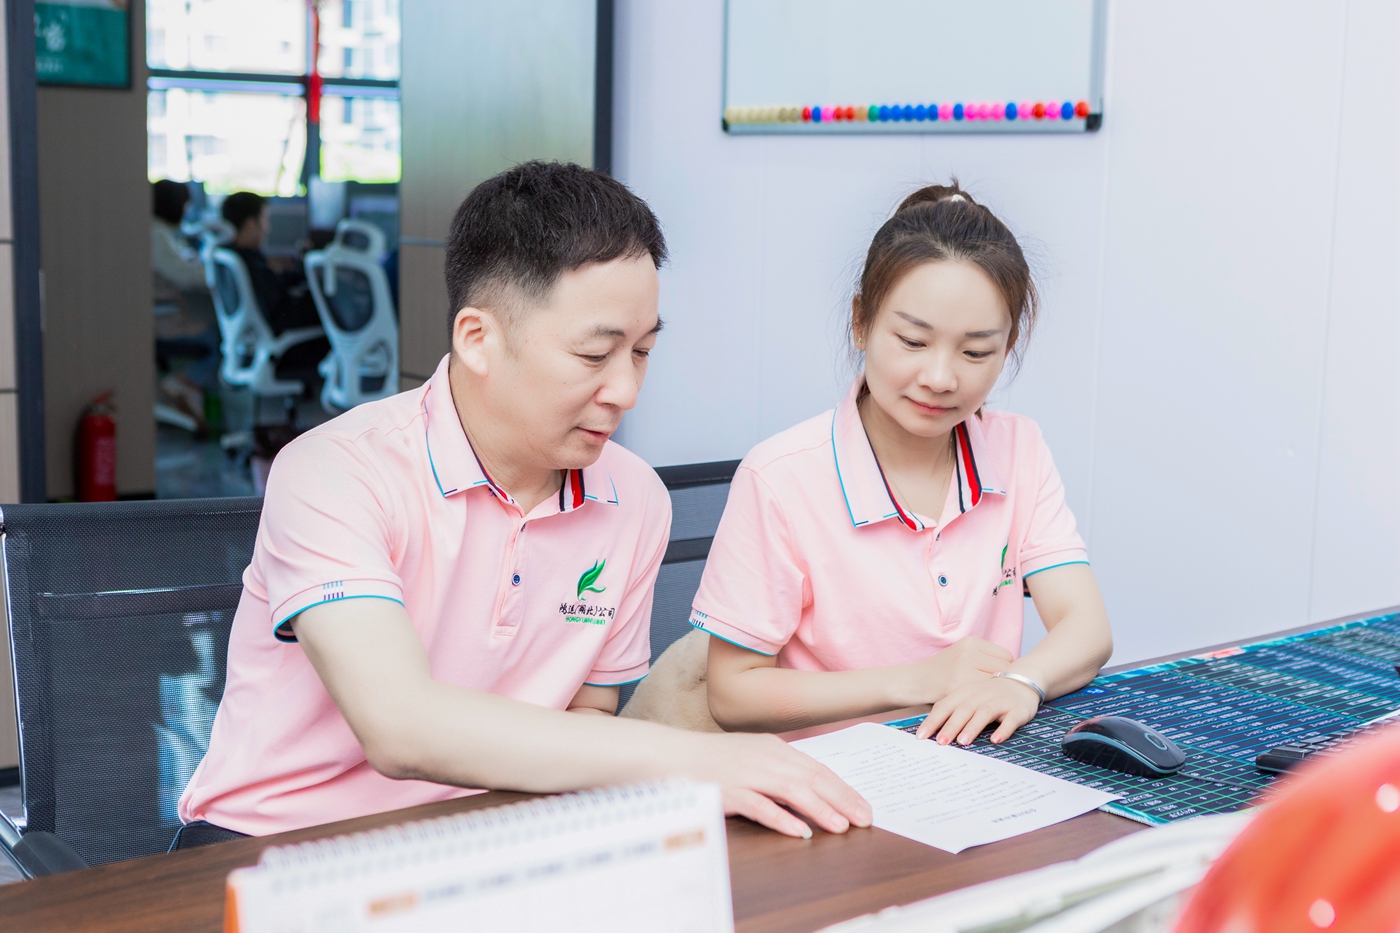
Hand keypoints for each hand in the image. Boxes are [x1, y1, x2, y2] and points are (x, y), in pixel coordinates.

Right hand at [680, 732, 871, 838]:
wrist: (665, 754)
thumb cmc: (708, 761)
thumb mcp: (748, 758)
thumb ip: (776, 772)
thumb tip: (807, 794)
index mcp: (772, 748)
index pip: (816, 768)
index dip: (842, 788)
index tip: (863, 806)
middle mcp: (763, 757)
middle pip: (811, 777)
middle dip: (842, 799)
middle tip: (864, 819)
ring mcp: (745, 772)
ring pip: (792, 790)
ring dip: (820, 809)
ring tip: (841, 826)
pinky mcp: (727, 790)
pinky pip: (760, 805)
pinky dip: (782, 818)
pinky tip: (799, 831)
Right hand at [899, 636, 1012, 706]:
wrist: (912, 682)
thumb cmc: (939, 673)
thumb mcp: (960, 656)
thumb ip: (982, 659)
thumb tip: (1011, 672)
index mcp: (971, 642)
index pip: (1006, 656)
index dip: (1006, 671)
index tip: (1001, 682)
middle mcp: (969, 652)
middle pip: (1005, 669)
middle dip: (1004, 683)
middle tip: (1001, 694)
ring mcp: (963, 668)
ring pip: (996, 684)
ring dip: (996, 694)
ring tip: (994, 701)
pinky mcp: (957, 686)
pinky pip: (982, 696)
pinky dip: (985, 703)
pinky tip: (981, 707)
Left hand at [914, 675, 1039, 743]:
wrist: (1023, 679)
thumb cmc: (990, 692)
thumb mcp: (969, 696)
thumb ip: (952, 709)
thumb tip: (930, 730)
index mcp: (966, 691)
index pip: (945, 706)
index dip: (933, 721)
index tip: (921, 737)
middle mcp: (981, 694)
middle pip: (963, 709)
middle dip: (951, 726)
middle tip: (940, 742)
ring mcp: (1000, 701)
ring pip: (984, 713)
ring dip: (973, 727)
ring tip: (963, 742)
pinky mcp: (1017, 709)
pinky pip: (1010, 719)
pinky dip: (1003, 729)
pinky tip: (995, 740)